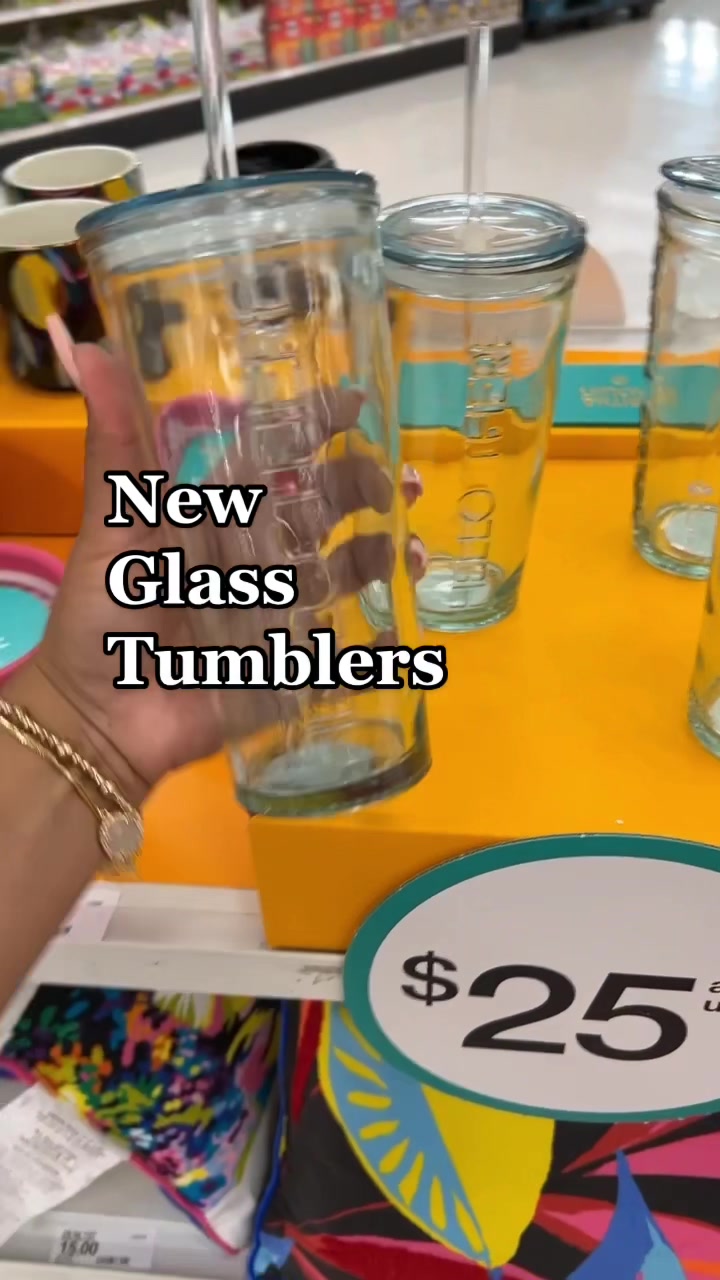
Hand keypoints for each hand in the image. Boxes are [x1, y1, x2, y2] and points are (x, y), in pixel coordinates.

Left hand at [21, 336, 424, 805]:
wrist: (101, 716)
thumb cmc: (104, 614)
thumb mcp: (114, 523)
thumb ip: (114, 442)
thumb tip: (79, 342)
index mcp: (218, 515)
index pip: (277, 458)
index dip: (315, 427)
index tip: (357, 401)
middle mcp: (255, 556)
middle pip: (325, 510)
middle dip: (366, 490)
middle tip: (398, 483)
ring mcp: (277, 612)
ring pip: (345, 573)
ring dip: (382, 556)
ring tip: (410, 551)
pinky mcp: (288, 669)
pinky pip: (344, 657)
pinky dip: (378, 649)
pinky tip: (401, 633)